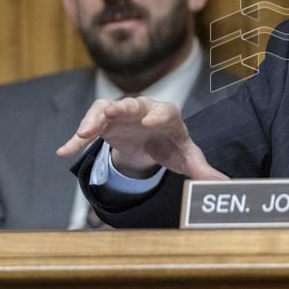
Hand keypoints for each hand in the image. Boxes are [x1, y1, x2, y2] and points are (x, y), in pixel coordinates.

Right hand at [56, 97, 227, 180]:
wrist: (152, 140)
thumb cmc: (172, 145)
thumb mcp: (187, 157)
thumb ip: (202, 169)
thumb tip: (224, 183)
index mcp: (167, 116)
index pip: (165, 112)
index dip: (158, 116)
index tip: (151, 122)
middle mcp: (144, 109)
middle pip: (133, 105)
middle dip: (121, 109)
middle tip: (109, 113)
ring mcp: (122, 113)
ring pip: (106, 110)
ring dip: (93, 121)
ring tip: (82, 135)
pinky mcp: (105, 122)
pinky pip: (89, 127)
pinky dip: (76, 139)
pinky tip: (64, 151)